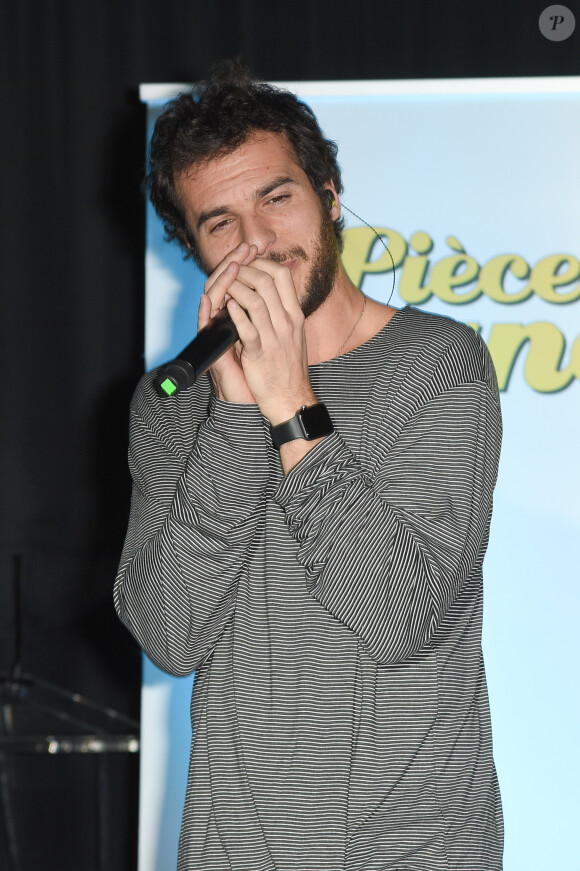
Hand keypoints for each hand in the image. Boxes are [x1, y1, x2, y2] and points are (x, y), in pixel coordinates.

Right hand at [198, 242, 257, 403]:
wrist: (268, 397)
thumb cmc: (270, 366)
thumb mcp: (273, 331)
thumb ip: (271, 307)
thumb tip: (283, 279)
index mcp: (239, 313)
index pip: (236, 279)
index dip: (244, 262)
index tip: (255, 247)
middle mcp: (224, 319)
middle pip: (221, 281)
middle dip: (233, 263)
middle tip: (244, 248)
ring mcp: (217, 332)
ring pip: (210, 298)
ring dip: (221, 281)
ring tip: (233, 267)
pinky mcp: (212, 348)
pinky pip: (204, 327)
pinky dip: (206, 312)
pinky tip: (209, 299)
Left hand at [223, 258, 316, 423]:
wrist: (290, 397)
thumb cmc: (289, 366)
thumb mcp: (294, 333)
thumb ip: (283, 311)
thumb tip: (268, 290)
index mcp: (295, 314)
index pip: (282, 274)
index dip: (261, 263)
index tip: (247, 264)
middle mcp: (287, 322)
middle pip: (266, 281)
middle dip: (244, 270)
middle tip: (231, 272)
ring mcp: (273, 337)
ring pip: (254, 300)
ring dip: (235, 288)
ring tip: (226, 287)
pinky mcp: (259, 353)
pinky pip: (246, 328)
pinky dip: (234, 313)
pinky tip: (226, 307)